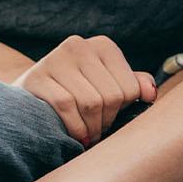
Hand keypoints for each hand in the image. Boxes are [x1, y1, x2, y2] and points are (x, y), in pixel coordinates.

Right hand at [10, 35, 156, 145]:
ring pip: (90, 103)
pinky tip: (76, 135)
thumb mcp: (107, 84)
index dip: (124, 110)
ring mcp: (56, 59)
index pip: (130, 88)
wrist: (31, 95)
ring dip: (92, 128)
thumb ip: (134, 85)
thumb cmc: (78, 92)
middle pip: (111, 97)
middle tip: (99, 131)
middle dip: (107, 122)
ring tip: (89, 135)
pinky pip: (66, 107)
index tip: (113, 117)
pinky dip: (75, 127)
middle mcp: (79, 46)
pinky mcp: (37, 77)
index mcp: (103, 46)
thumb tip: (150, 94)